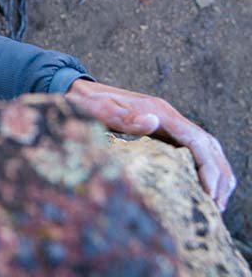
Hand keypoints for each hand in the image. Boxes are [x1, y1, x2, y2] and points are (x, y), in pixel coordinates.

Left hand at [66, 79, 234, 210]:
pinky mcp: (161, 130)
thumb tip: (152, 122)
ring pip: (203, 146)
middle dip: (218, 174)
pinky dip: (203, 166)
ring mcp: (166, 122)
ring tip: (216, 202)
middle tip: (218, 205)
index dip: (208, 167)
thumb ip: (123, 117)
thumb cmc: (85, 103)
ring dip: (215, 172)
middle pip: (207, 144)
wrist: (77, 91)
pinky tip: (202, 186)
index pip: (196, 140)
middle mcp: (167, 115)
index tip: (210, 193)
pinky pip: (190, 149)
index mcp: (158, 111)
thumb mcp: (98, 109)